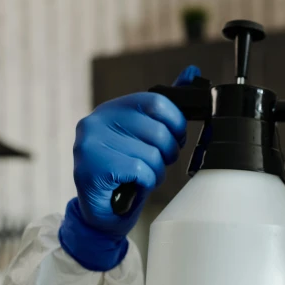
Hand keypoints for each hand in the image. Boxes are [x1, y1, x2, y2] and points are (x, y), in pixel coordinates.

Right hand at [59, 66, 199, 270]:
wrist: (103, 212)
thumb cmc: (128, 171)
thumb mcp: (147, 136)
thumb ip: (166, 107)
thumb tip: (193, 72)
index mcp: (112, 109)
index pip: (157, 101)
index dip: (176, 123)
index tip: (176, 138)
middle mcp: (97, 121)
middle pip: (158, 131)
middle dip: (166, 153)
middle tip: (154, 163)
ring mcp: (91, 144)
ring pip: (152, 155)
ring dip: (155, 172)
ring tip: (140, 176)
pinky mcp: (92, 167)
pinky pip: (141, 171)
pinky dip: (145, 182)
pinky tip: (133, 185)